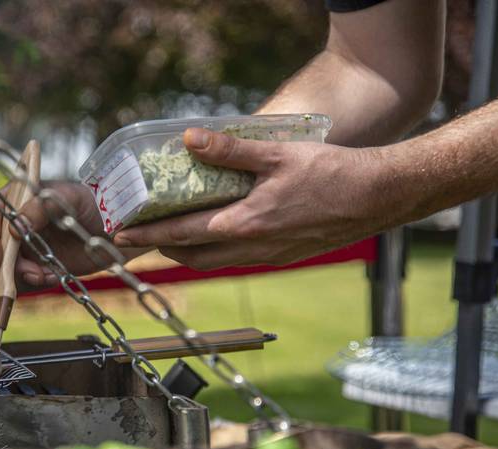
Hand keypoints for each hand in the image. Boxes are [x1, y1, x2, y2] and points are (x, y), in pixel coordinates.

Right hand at [0, 181, 121, 288]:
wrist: (116, 228)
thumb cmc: (93, 203)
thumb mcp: (69, 198)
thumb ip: (40, 207)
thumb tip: (15, 226)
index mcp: (20, 199)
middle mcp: (18, 223)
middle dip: (11, 264)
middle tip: (35, 272)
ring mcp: (27, 245)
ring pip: (10, 266)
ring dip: (26, 275)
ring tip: (48, 274)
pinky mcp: (39, 264)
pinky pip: (26, 279)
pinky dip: (37, 281)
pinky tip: (55, 276)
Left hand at [112, 128, 404, 268]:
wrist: (378, 199)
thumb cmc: (332, 174)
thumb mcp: (277, 154)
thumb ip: (230, 150)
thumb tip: (189, 139)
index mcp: (243, 224)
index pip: (180, 234)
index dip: (147, 236)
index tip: (119, 237)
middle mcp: (250, 248)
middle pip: (191, 255)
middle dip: (161, 248)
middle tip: (139, 235)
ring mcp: (267, 256)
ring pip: (213, 261)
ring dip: (188, 251)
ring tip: (170, 235)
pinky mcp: (282, 256)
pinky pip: (236, 258)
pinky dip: (215, 250)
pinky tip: (216, 232)